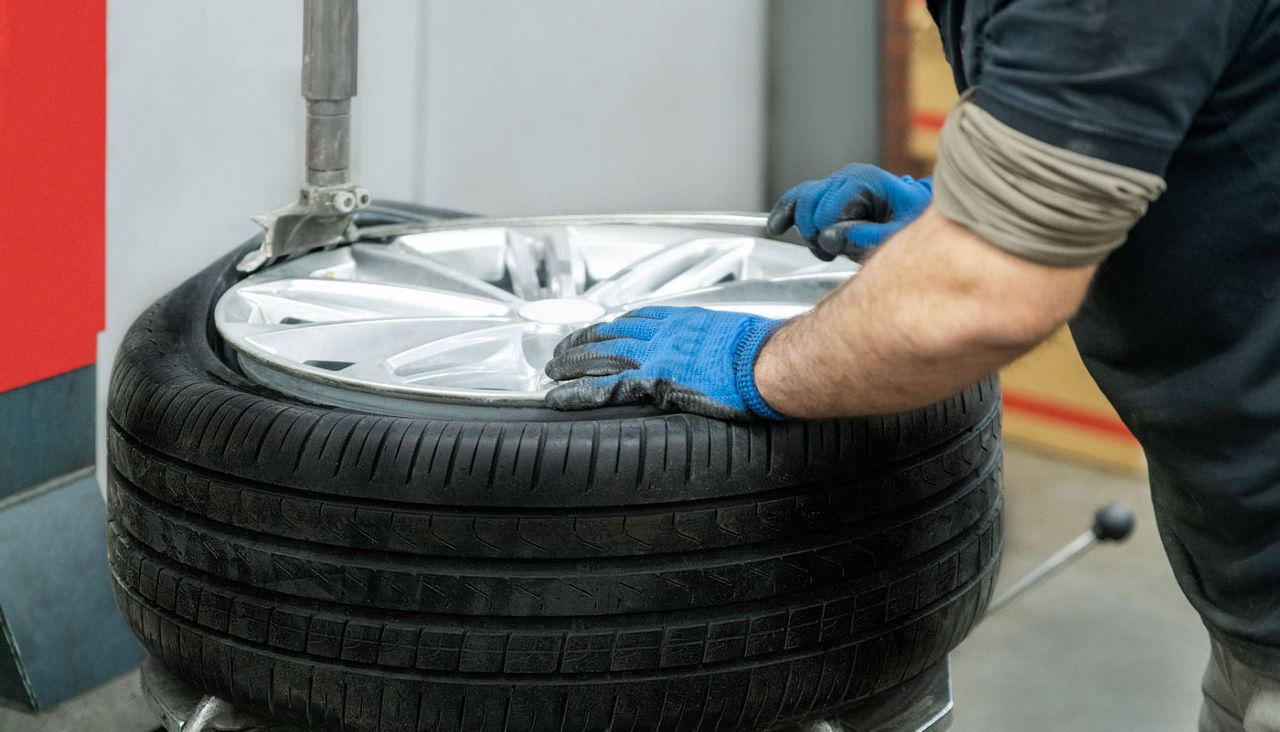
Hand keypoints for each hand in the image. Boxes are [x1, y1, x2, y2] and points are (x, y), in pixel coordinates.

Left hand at [544, 306, 785, 420]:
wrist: (768, 362)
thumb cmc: (762, 351)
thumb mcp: (735, 335)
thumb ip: (715, 342)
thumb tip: (718, 353)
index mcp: (685, 321)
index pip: (638, 319)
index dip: (614, 326)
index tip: (600, 330)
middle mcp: (664, 334)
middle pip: (612, 333)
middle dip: (583, 341)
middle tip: (562, 348)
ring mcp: (655, 356)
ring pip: (600, 355)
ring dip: (572, 362)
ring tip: (551, 370)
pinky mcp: (652, 381)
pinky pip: (604, 386)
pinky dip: (576, 391)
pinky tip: (558, 395)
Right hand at [767, 163, 931, 260]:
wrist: (912, 216)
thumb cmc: (908, 223)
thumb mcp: (896, 233)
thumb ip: (864, 237)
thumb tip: (828, 239)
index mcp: (864, 180)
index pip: (827, 210)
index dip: (830, 235)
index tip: (841, 250)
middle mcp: (845, 177)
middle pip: (809, 206)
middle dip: (816, 234)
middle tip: (833, 253)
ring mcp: (833, 184)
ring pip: (799, 204)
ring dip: (806, 230)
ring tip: (823, 248)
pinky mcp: (824, 194)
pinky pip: (795, 199)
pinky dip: (784, 212)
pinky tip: (775, 226)